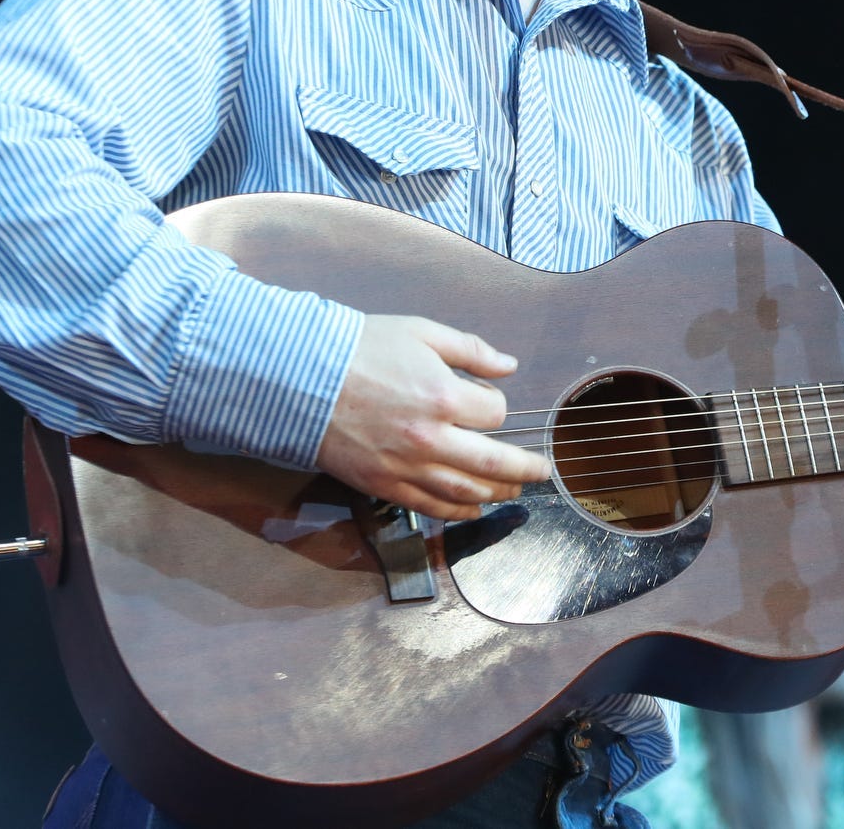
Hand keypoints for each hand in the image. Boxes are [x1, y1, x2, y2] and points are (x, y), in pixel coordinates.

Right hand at [315, 314, 551, 518]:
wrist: (300, 378)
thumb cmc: (361, 349)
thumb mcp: (421, 333)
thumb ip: (470, 350)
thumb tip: (508, 366)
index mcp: (443, 396)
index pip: (494, 413)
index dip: (496, 405)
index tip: (487, 400)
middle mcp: (431, 438)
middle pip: (493, 463)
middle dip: (524, 469)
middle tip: (543, 471)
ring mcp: (407, 466)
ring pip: (465, 491)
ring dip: (497, 493)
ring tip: (514, 490)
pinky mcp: (385, 484)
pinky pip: (431, 506)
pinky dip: (458, 511)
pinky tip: (473, 508)